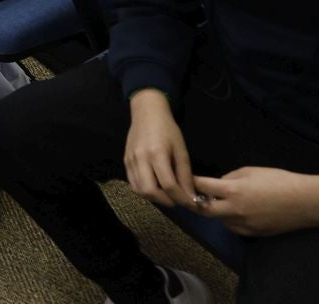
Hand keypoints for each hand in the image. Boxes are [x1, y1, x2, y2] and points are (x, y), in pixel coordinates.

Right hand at [124, 90, 197, 207]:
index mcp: (157, 153)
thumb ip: (185, 174)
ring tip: (168, 195)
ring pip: (140, 190)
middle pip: (150, 191)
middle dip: (166, 201)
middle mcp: (140, 158)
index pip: (168, 185)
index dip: (182, 198)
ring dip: (155, 198)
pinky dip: (145, 191)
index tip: (193, 204)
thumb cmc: (168, 129)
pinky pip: (134, 183)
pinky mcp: (125, 162)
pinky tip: (156, 188)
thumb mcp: (181, 150)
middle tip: (179, 201)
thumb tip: (191, 196)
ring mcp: (130, 160)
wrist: (146, 113)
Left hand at [193, 167, 318, 236]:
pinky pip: (235, 227)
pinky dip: (231, 219)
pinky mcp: (254, 234)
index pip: (202, 187)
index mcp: (233, 191)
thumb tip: (219, 183)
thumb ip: (230, 177)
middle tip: (192, 196)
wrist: (305, 202)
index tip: (185, 179)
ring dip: (217, 211)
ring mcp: (244, 225)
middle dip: (195, 202)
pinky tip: (239, 211)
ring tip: (222, 202)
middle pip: (203, 210)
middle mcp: (234, 211)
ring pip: (220, 220)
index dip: (191, 182)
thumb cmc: (279, 180)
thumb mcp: (251, 171)